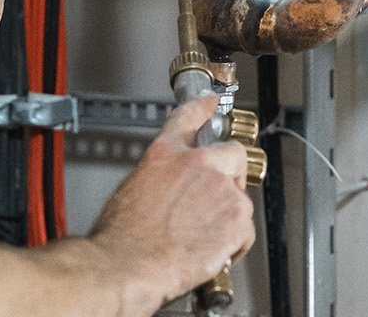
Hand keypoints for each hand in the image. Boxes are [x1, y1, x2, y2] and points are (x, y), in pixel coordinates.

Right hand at [88, 97, 255, 311]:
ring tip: (200, 236)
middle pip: (234, 156)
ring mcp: (221, 191)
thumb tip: (169, 184)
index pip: (188, 118)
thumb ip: (161, 176)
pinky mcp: (236, 220)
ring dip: (228, 215)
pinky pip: (245, 231)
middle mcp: (199, 165)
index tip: (210, 102)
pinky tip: (208, 250)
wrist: (127, 264)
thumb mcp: (133, 187)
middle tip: (213, 200)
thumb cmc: (123, 234)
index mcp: (166, 153)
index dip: (202, 108)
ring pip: (240, 198)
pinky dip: (233, 243)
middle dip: (230, 174)